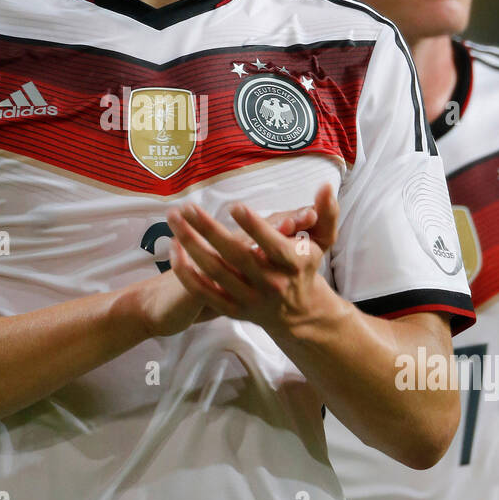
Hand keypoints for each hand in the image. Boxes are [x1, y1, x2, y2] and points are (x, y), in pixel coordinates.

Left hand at [166, 185, 338, 336]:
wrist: (299, 313)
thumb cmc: (305, 266)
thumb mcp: (322, 241)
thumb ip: (326, 213)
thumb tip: (326, 186)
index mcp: (293, 264)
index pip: (273, 246)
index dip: (255, 227)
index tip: (235, 206)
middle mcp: (271, 284)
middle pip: (236, 256)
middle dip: (209, 229)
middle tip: (188, 206)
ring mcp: (250, 299)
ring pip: (215, 272)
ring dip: (190, 245)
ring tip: (174, 219)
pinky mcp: (232, 310)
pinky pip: (203, 292)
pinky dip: (185, 273)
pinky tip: (172, 249)